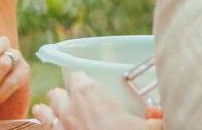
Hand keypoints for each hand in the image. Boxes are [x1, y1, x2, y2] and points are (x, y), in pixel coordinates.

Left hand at [31, 72, 161, 129]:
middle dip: (62, 96)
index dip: (81, 80)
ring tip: (45, 109)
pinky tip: (48, 128)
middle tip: (68, 100)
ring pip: (44, 112)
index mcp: (89, 94)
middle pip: (57, 94)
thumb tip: (156, 112)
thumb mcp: (151, 127)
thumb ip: (155, 118)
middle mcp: (69, 107)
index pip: (78, 77)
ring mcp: (58, 126)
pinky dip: (45, 127)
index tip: (85, 83)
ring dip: (47, 110)